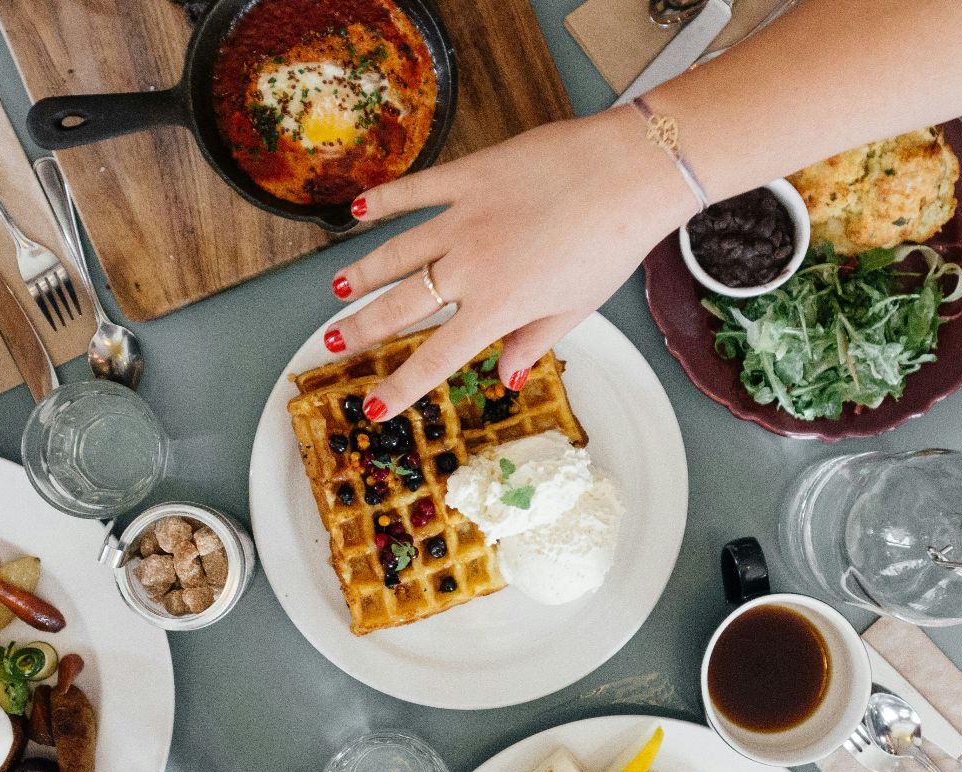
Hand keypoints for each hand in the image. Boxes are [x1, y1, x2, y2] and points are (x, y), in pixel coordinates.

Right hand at [324, 108, 692, 418]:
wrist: (629, 173)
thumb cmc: (613, 244)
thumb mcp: (577, 308)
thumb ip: (534, 341)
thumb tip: (508, 378)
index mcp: (498, 308)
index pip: (435, 358)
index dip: (400, 387)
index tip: (372, 407)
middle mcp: (470, 268)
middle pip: (401, 306)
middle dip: (362, 329)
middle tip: (332, 343)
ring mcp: (463, 219)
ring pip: (396, 251)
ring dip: (362, 272)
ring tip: (337, 289)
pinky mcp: (469, 176)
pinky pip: (416, 191)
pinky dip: (384, 201)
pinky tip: (358, 211)